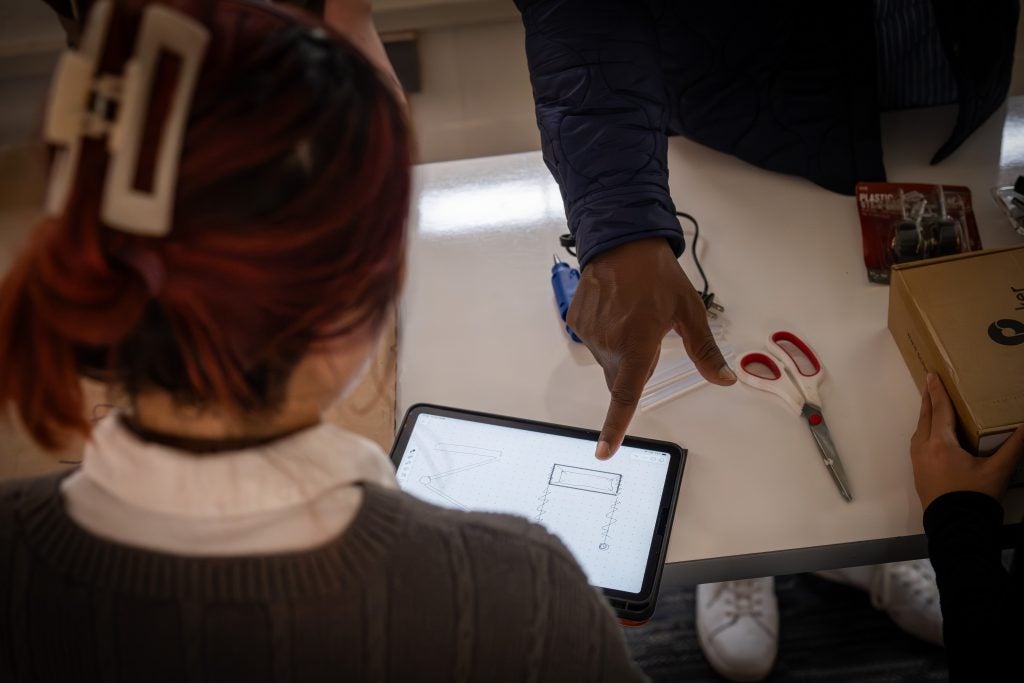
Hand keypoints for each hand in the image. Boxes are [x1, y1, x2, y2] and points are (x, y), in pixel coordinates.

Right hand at [567, 238, 735, 459]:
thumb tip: (725, 380)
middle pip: (620, 378)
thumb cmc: (658, 276)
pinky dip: (605, 335)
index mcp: (637, 344)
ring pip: (607, 360)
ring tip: (631, 314)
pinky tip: (615, 310)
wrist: (621, 241)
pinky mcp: (576, 323)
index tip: (605, 449)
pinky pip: (594, 342)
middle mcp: (609, 344)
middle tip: (650, 332)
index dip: (615, 426)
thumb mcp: (689, 312)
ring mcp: (589, 333)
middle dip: (635, 367)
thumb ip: (704, 352)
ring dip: (620, 350)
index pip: (625, 395)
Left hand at [910, 373, 1023, 508]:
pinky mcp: (918, 472)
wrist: (955, 526)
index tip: (931, 375)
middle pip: (925, 418)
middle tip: (929, 383)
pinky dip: (924, 431)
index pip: (939, 410)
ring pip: (919, 431)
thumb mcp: (998, 470)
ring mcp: (917, 461)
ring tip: (930, 405)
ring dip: (925, 416)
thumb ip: (1014, 447)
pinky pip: (918, 443)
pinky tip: (931, 434)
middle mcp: (923, 449)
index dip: (937, 392)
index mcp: (940, 444)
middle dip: (928, 400)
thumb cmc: (975, 496)